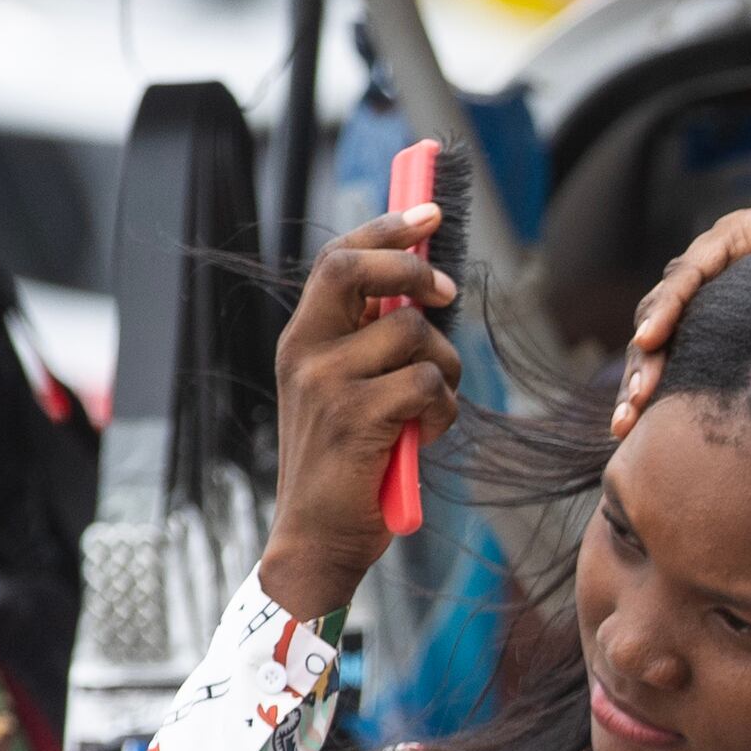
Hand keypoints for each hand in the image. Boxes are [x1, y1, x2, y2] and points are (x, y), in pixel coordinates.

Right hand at [255, 209, 459, 621]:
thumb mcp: (349, 394)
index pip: (338, 259)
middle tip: (447, 293)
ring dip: (445, 370)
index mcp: (302, 340)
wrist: (319, 539)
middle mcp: (305, 352)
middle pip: (357, 270)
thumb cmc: (349, 467)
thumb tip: (425, 293)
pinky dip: (444, 410)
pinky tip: (425, 436)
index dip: (386, 228)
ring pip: (414, 336)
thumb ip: (371, 346)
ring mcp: (325, 383)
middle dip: (413, 269)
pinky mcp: (355, 417)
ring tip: (431, 409)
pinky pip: (427, 384)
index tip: (428, 211)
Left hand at [619, 162, 750, 434]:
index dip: (652, 397)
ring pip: (660, 312)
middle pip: (656, 342)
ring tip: (637, 396)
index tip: (634, 440)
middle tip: (623, 428)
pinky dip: (667, 309)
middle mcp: (709, 291)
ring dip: (645, 356)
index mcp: (721, 320)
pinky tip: (651, 338)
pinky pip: (687, 277)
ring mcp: (713, 261)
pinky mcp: (728, 239)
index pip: (673, 361)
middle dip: (638, 385)